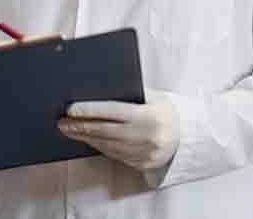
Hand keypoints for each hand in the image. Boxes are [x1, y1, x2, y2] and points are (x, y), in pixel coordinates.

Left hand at [58, 96, 179, 170]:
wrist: (190, 135)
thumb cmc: (166, 110)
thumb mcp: (154, 96)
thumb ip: (130, 93)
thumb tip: (98, 89)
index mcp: (149, 116)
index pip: (112, 112)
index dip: (90, 110)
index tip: (71, 109)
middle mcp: (147, 136)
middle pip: (105, 131)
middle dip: (81, 126)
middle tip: (62, 122)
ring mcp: (144, 153)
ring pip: (108, 146)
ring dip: (87, 138)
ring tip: (70, 130)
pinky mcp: (142, 164)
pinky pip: (115, 155)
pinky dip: (100, 146)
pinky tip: (89, 139)